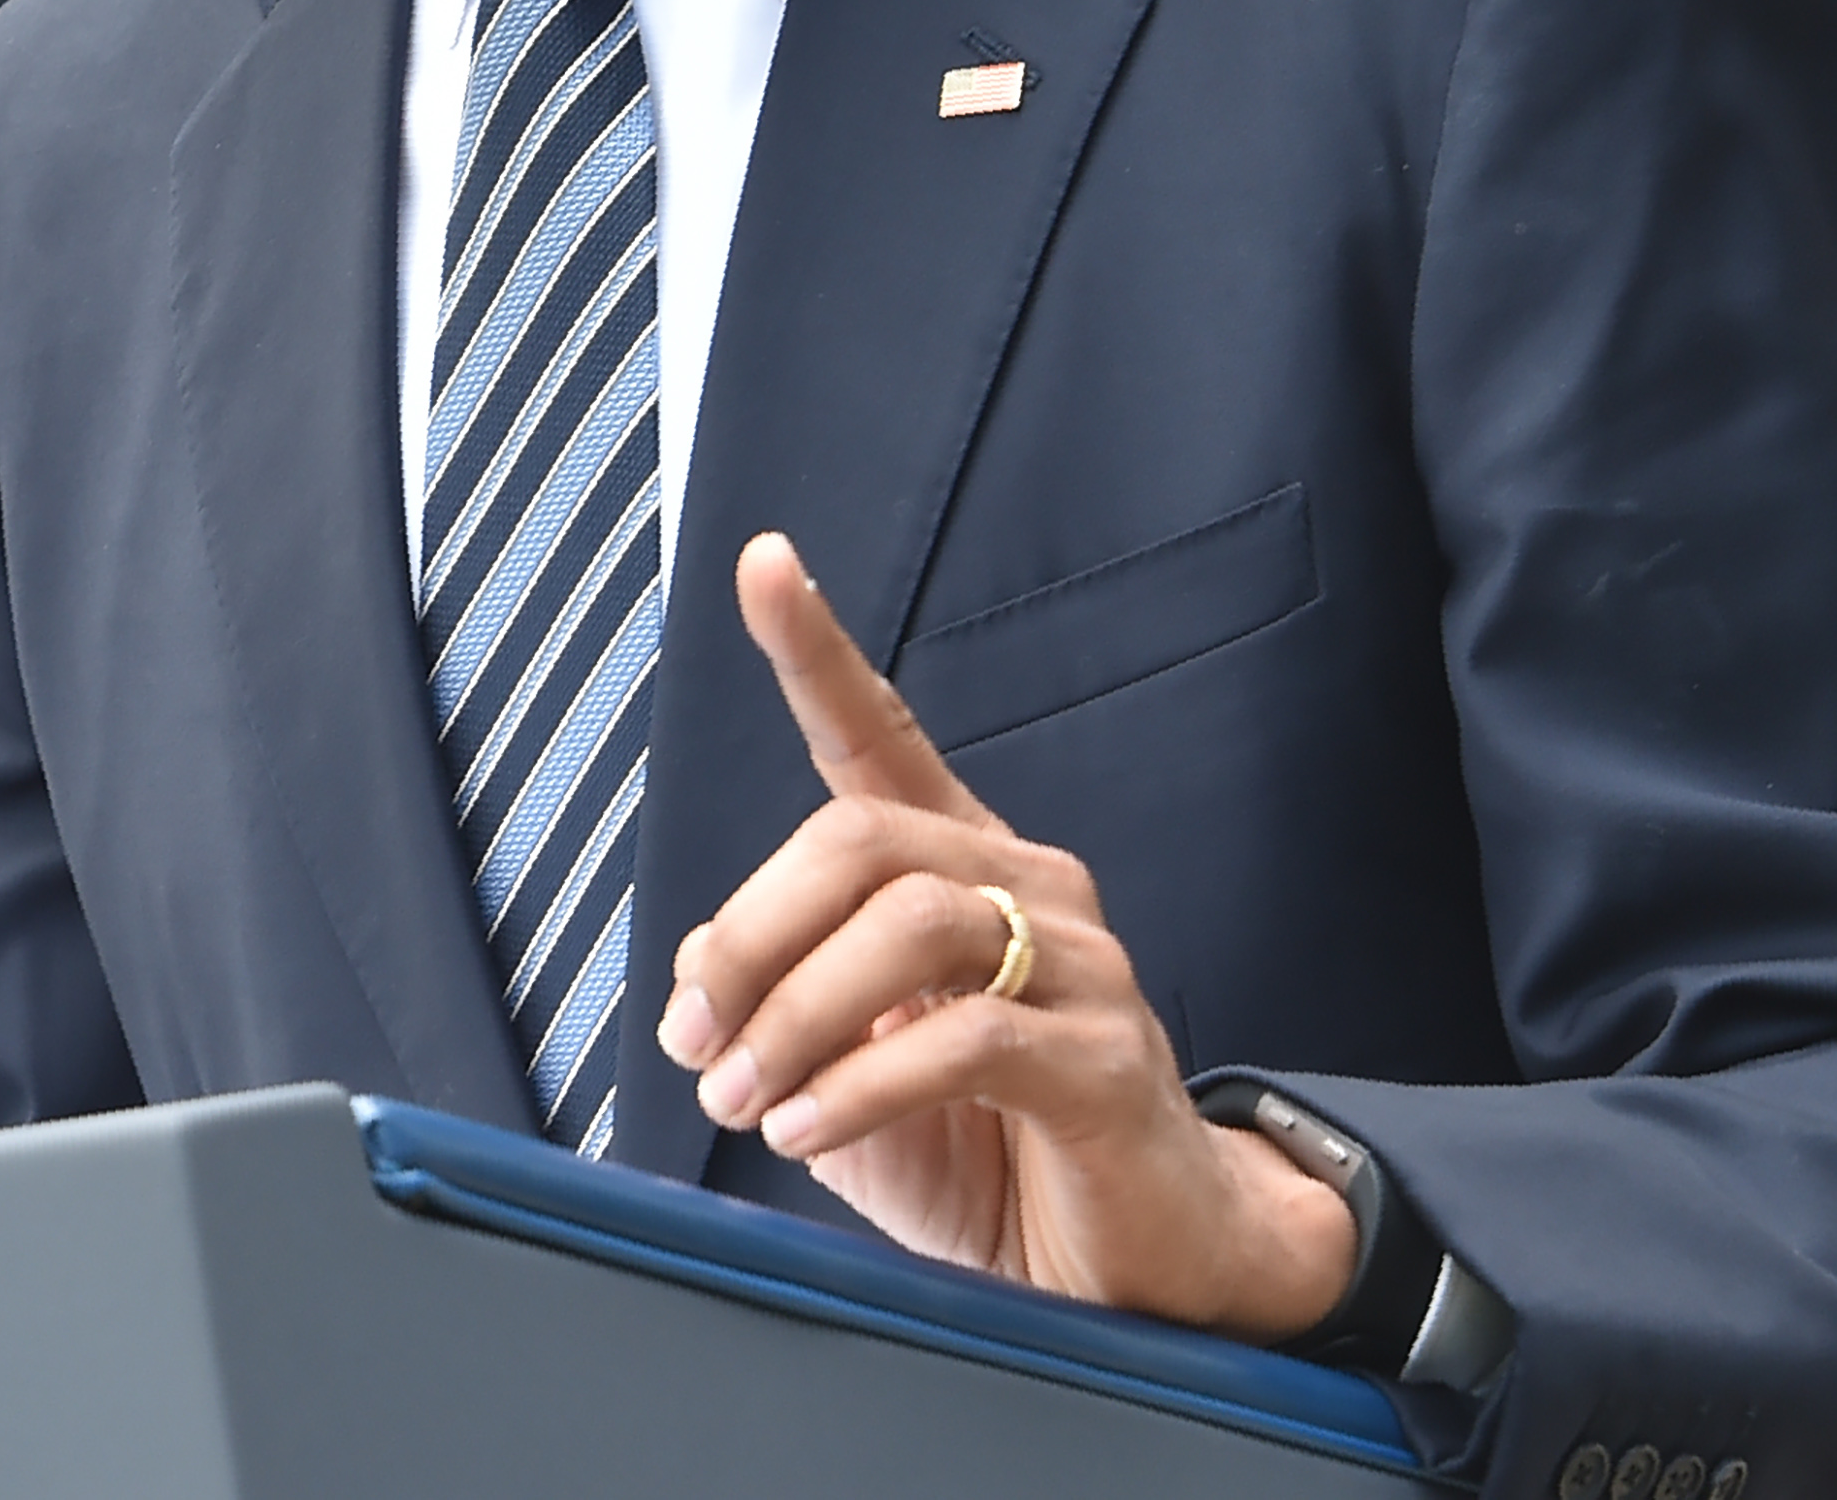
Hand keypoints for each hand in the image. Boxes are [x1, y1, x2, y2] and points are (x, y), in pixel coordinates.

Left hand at [651, 536, 1355, 1338]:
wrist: (1139, 1272)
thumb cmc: (993, 1159)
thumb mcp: (849, 1073)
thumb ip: (782, 1003)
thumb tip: (700, 971)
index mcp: (960, 870)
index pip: (881, 733)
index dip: (818, 648)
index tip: (764, 563)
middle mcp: (1028, 887)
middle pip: (861, 842)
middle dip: (751, 937)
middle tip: (696, 1039)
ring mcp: (1080, 965)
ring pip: (911, 926)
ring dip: (797, 1016)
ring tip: (746, 1100)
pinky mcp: (1107, 1061)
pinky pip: (969, 1038)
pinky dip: (864, 1084)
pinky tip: (813, 1130)